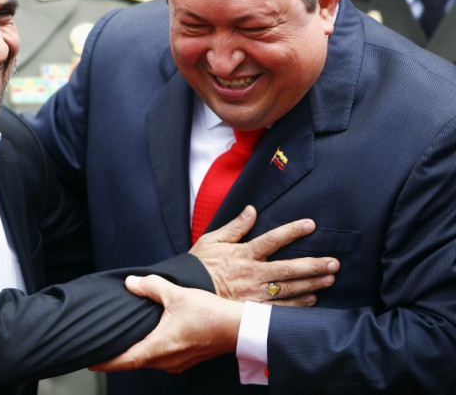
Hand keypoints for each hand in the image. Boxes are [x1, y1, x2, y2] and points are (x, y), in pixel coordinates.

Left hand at [90, 274, 242, 372]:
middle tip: (103, 348)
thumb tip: (131, 283)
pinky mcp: (187, 359)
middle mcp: (167, 361)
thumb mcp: (177, 294)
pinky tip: (151, 338)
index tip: (91, 362)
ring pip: (149, 361)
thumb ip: (151, 286)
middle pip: (135, 363)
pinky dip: (151, 351)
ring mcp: (178, 363)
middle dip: (118, 357)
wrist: (239, 328)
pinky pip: (162, 359)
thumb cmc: (210, 314)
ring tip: (123, 343)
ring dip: (135, 354)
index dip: (106, 362)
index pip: (125, 361)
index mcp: (160, 347)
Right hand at [190, 205, 338, 304]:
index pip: (272, 239)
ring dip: (311, 284)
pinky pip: (279, 309)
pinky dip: (297, 306)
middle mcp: (252, 274)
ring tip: (330, 278)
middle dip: (313, 265)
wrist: (186, 294)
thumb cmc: (198, 265)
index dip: (292, 231)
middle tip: (334, 262)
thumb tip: (252, 210)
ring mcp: (254, 294)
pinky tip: (312, 301)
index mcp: (243, 254)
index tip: (310, 225)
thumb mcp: (211, 240)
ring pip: (288, 289)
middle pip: (288, 268)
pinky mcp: (252, 310)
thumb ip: (234, 226)